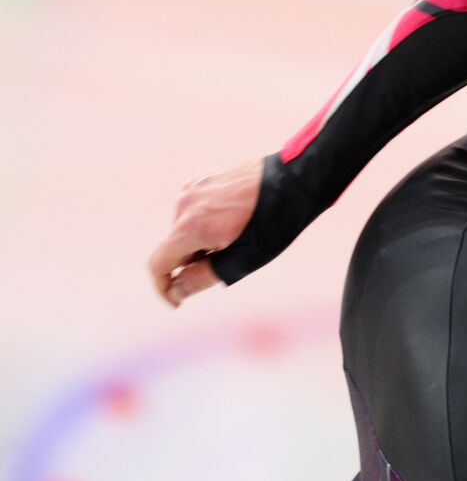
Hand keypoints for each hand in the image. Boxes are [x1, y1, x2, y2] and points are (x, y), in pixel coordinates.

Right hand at [148, 159, 263, 307]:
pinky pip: (194, 210)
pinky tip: (234, 220)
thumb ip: (204, 276)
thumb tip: (177, 290)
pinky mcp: (201, 179)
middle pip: (174, 246)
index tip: (177, 300)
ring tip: (238, 235)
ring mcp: (191, 188)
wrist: (294, 181)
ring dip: (201, 241)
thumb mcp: (243, 259)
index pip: (158, 264)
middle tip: (231, 258)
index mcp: (190, 227)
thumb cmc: (273, 224)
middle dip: (193, 261)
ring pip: (185, 228)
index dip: (164, 287)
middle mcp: (183, 205)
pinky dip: (206, 222)